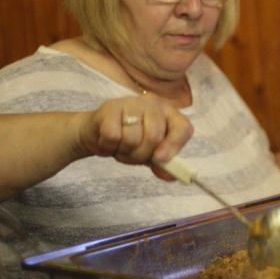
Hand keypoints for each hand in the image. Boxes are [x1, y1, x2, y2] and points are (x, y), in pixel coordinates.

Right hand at [76, 94, 193, 173]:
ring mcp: (132, 102)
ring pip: (132, 138)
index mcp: (169, 114)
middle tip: (132, 154)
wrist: (97, 132)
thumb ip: (163, 165)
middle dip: (141, 155)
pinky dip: (109, 146)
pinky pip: (113, 136)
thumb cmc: (130, 142)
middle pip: (154, 137)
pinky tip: (108, 141)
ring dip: (124, 152)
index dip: (173, 146)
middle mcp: (153, 104)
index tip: (160, 159)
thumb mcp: (150, 154)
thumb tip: (171, 175)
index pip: (183, 128)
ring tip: (120, 146)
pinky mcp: (110, 107)